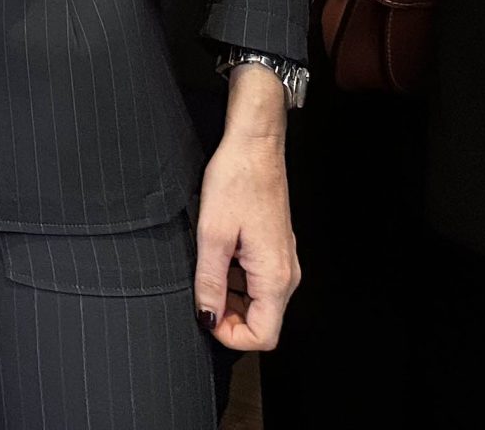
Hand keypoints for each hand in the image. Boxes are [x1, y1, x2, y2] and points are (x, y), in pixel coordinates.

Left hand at [194, 65, 297, 351]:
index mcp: (275, 277)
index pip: (263, 336)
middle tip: (198, 290)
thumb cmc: (236, 182)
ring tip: (205, 264)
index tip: (203, 315)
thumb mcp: (212, 235)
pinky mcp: (273, 251)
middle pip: (260, 321)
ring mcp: (282, 263)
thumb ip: (209, 281)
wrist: (254, 146)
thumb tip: (206, 317)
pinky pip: (255, 281)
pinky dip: (233, 277)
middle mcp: (286, 275)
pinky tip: (216, 252)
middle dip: (226, 316)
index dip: (230, 336)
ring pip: (256, 302)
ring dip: (227, 295)